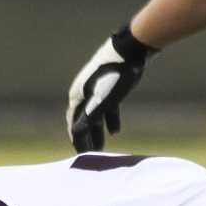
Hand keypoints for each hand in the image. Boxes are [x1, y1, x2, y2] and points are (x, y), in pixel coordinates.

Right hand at [66, 27, 155, 150]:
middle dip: (87, 138)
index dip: (77, 140)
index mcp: (77, 95)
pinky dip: (109, 120)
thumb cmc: (116, 75)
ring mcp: (96, 88)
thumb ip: (90, 117)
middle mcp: (83, 92)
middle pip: (83, 120)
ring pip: (95, 115)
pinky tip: (115, 132)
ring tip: (102, 148)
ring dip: (97, 132)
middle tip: (91, 156)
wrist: (131, 49)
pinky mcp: (109, 85)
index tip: (81, 156)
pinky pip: (106, 108)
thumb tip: (76, 132)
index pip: (74, 124)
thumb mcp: (103, 99)